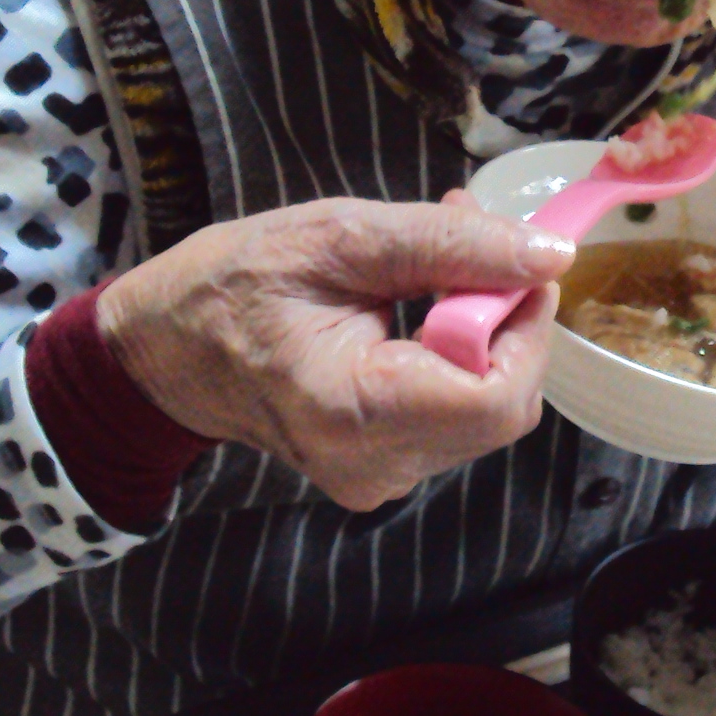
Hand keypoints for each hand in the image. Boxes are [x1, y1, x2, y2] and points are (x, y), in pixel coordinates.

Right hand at [97, 198, 573, 509]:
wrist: (165, 351)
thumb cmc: (232, 286)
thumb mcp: (339, 237)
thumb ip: (450, 247)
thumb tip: (550, 255)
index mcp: (354, 411)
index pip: (498, 396)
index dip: (526, 325)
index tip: (511, 260)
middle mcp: (374, 466)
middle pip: (502, 405)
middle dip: (506, 319)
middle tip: (466, 240)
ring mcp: (379, 478)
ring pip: (487, 410)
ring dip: (484, 333)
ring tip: (430, 269)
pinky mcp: (384, 472)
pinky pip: (456, 416)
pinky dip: (458, 358)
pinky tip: (420, 309)